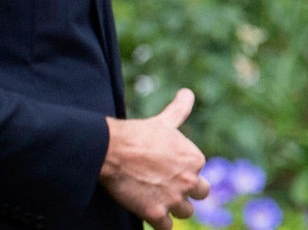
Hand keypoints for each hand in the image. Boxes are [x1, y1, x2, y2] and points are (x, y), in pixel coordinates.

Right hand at [99, 88, 209, 229]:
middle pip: (199, 194)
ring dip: (172, 207)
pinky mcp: (157, 214)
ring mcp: (174, 198)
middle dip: (184, 191)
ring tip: (153, 196)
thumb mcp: (162, 122)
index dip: (181, 170)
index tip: (164, 165)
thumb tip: (188, 92)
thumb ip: (179, 110)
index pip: (198, 171)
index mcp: (194, 158)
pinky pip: (167, 227)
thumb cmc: (134, 133)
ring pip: (185, 212)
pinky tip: (147, 210)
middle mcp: (189, 180)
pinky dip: (159, 222)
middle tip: (162, 184)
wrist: (108, 148)